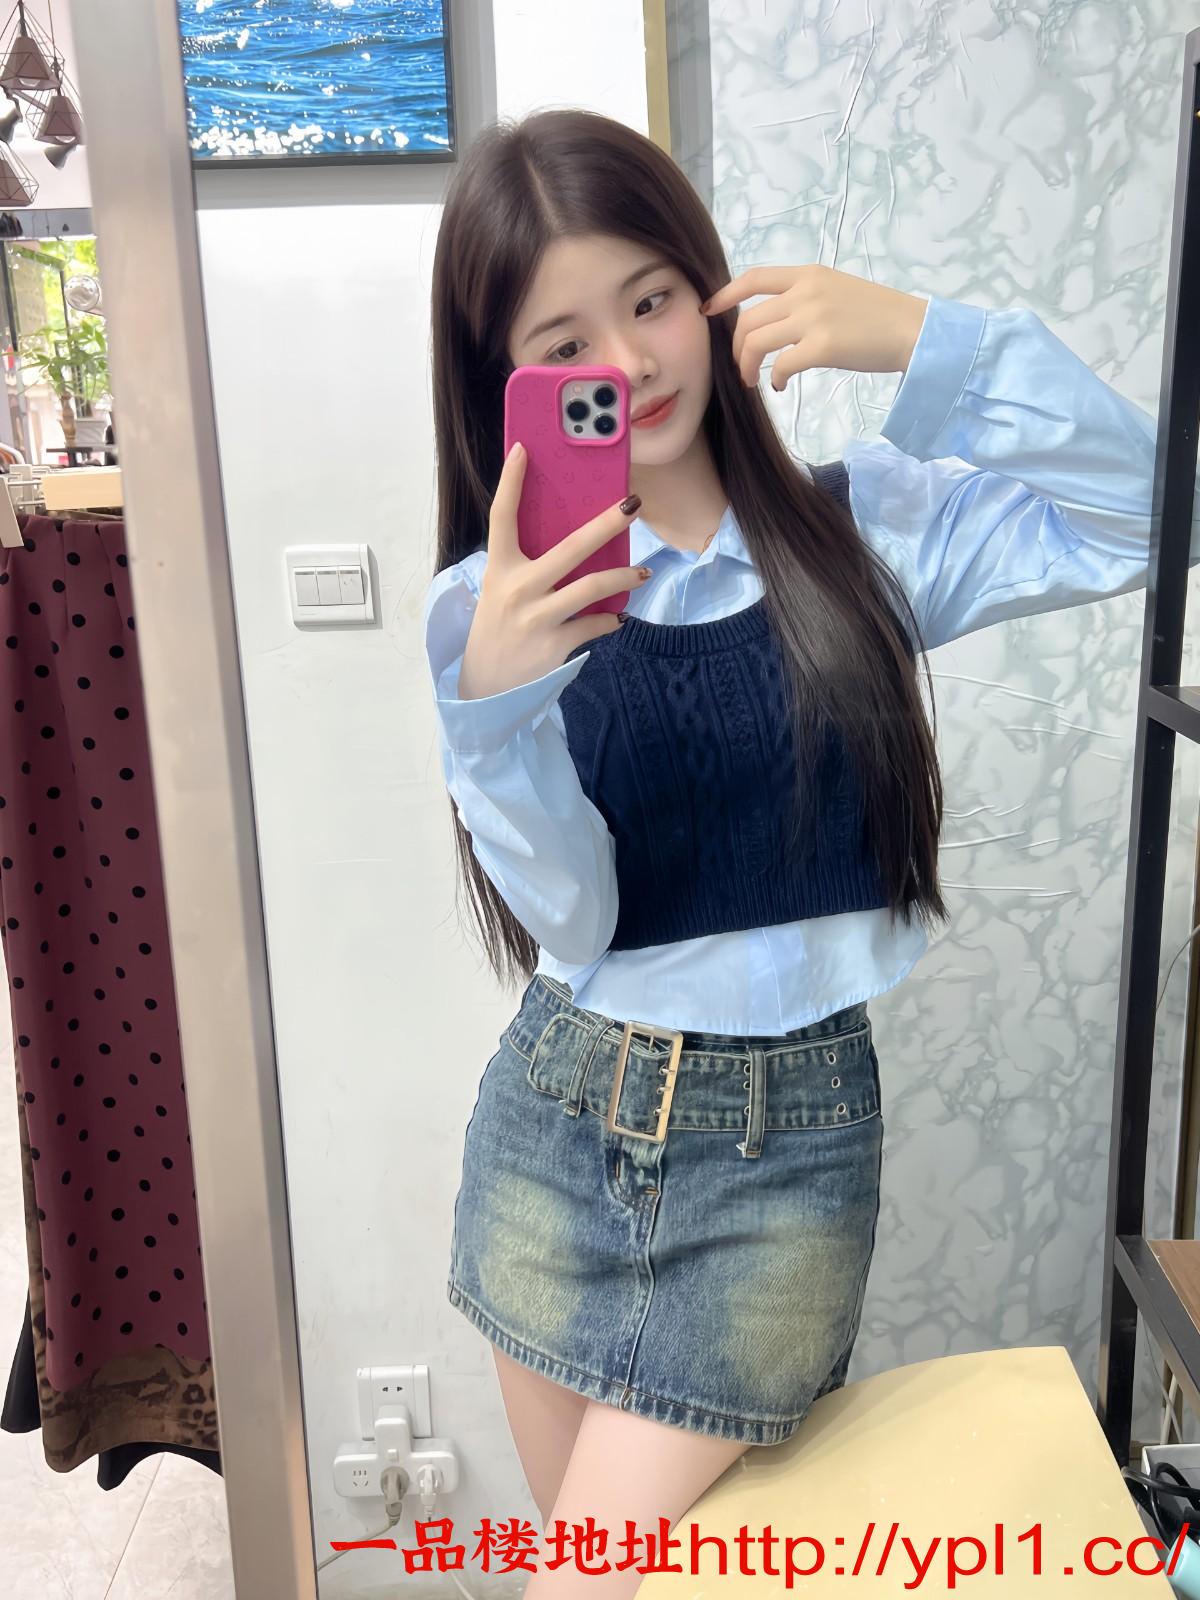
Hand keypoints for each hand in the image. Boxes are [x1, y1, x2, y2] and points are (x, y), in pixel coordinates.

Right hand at [457, 443, 648, 699]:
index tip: (523, 449)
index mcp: (499, 568)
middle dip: (606, 524)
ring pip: (593, 587)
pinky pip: (596, 624)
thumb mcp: (500, 591)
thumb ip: (525, 566)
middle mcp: (517, 588)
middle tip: (633, 505)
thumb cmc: (498, 628)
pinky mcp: (555, 644)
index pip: (501, 516)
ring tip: (642, 573)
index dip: (511, 481)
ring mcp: (538, 617)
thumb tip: (575, 541)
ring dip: (625, 578)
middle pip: (570, 547)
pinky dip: (611, 620)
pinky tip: (617, 618)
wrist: (485, 685)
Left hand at [701, 264, 927, 391]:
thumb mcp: (837, 290)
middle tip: (742, 368)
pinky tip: (781, 386)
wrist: (912, 330)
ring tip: (754, 381)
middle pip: (748, 318)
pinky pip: (781, 364)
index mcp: (808, 274)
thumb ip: (805, 298)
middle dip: (736, 348)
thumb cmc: (878, 316)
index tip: (708, 311)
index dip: (725, 295)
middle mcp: (806, 291)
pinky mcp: (823, 345)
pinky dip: (774, 379)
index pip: (754, 278)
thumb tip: (775, 319)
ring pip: (757, 342)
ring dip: (747, 366)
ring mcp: (814, 317)